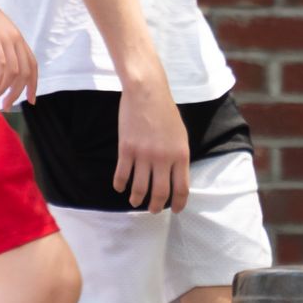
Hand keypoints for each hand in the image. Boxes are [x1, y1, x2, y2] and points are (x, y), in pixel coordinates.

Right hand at [0, 0, 37, 107]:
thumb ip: (0, 46)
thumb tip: (0, 64)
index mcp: (18, 38)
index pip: (33, 65)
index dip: (33, 84)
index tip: (30, 100)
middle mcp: (17, 39)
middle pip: (26, 72)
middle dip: (18, 93)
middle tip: (7, 107)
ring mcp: (7, 39)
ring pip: (15, 72)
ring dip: (6, 91)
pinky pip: (1, 66)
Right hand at [116, 72, 189, 213]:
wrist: (147, 93)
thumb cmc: (166, 112)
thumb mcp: (181, 135)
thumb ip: (179, 157)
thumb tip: (175, 178)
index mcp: (180, 154)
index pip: (182, 188)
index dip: (178, 203)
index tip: (175, 209)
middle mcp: (163, 158)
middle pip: (160, 193)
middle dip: (156, 206)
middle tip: (152, 210)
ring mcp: (143, 155)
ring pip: (139, 188)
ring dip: (136, 199)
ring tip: (135, 202)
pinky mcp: (126, 149)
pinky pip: (122, 175)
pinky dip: (120, 185)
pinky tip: (120, 187)